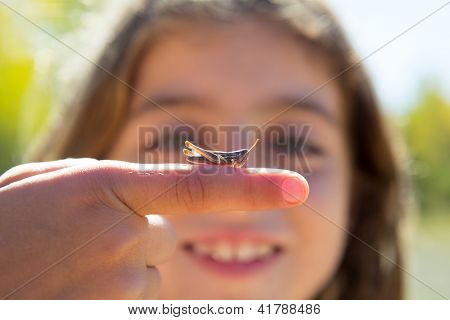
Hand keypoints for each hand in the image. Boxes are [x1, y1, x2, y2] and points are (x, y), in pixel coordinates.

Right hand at [0, 159, 307, 298]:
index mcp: (110, 186)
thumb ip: (111, 185)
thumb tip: (154, 204)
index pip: (199, 186)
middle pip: (162, 237)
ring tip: (68, 268)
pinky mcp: (113, 313)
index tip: (298, 188)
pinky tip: (75, 288)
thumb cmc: (5, 224)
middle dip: (134, 240)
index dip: (253, 187)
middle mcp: (123, 233)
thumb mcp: (53, 184)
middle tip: (83, 244)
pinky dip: (114, 295)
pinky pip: (137, 300)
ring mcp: (119, 282)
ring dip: (119, 271)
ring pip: (147, 274)